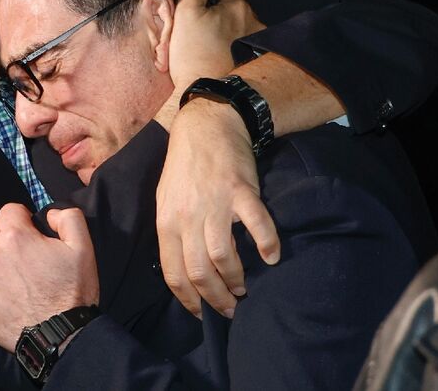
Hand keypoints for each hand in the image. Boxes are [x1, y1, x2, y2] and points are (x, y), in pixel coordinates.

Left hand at [0, 204, 98, 349]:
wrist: (60, 334)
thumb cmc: (72, 292)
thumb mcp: (83, 248)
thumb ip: (69, 218)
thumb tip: (50, 213)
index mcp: (18, 236)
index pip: (9, 210)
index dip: (22, 217)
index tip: (30, 230)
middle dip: (2, 231)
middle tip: (17, 248)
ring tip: (0, 261)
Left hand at [156, 97, 279, 318]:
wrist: (205, 125)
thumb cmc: (184, 165)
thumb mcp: (165, 199)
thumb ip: (173, 231)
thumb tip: (182, 268)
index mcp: (166, 221)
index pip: (173, 272)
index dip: (188, 299)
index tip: (201, 313)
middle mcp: (187, 216)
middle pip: (199, 271)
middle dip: (216, 298)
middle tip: (230, 307)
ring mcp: (215, 203)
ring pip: (223, 256)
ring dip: (236, 279)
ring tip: (245, 287)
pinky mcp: (241, 191)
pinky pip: (256, 226)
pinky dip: (266, 245)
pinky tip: (271, 256)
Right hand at [168, 0, 264, 100]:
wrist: (213, 99)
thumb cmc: (196, 56)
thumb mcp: (186, 16)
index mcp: (236, 7)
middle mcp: (254, 22)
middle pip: (239, 7)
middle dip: (226, 10)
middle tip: (206, 21)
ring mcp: (258, 45)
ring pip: (245, 29)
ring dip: (233, 31)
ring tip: (214, 44)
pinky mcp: (258, 65)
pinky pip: (248, 49)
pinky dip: (238, 50)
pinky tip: (225, 59)